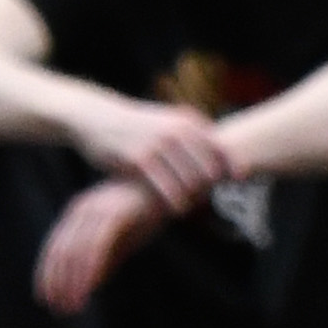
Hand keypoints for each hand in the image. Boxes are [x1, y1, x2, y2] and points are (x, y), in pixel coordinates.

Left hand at [36, 176, 161, 313]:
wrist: (167, 188)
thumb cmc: (141, 214)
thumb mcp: (118, 240)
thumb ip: (102, 259)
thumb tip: (87, 286)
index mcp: (77, 213)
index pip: (55, 248)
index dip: (47, 275)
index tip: (45, 300)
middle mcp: (82, 209)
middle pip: (62, 251)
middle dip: (58, 283)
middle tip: (59, 309)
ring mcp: (98, 210)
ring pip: (78, 251)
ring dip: (73, 281)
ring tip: (74, 306)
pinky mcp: (116, 214)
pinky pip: (98, 245)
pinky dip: (90, 268)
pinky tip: (90, 288)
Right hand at [76, 95, 234, 220]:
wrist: (96, 118)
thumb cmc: (136, 125)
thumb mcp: (167, 120)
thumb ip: (193, 135)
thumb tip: (223, 155)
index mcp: (188, 120)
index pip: (222, 150)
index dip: (230, 169)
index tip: (232, 182)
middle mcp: (177, 130)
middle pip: (209, 169)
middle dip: (211, 187)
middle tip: (207, 199)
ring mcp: (159, 144)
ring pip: (191, 181)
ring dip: (194, 198)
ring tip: (191, 207)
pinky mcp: (141, 160)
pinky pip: (168, 188)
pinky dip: (175, 202)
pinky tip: (174, 209)